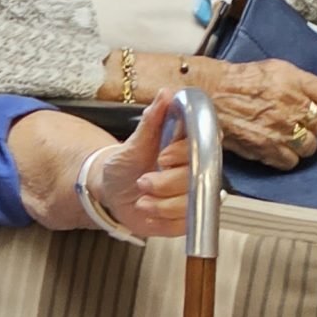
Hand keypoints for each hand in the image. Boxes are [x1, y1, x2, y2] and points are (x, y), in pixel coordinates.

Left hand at [90, 94, 190, 234]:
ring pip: (191, 203)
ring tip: (142, 200)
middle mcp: (195, 170)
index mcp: (188, 147)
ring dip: (161, 204)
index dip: (183, 154)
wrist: (113, 192)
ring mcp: (192, 195)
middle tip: (142, 181)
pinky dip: (162, 219)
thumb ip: (152, 119)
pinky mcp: (186, 217)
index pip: (203, 146)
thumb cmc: (125, 164)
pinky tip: (149, 211)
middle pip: (196, 178)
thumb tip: (166, 93)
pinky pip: (184, 223)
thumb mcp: (134, 142)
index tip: (162, 157)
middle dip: (165, 183)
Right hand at [198, 60, 316, 171]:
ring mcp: (281, 129)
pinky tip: (278, 149)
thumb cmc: (240, 81)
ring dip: (304, 146)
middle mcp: (292, 105)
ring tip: (293, 140)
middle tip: (310, 130)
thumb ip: (301, 83)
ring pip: (310, 147)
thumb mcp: (276, 69)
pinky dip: (287, 158)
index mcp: (295, 82)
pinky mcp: (268, 148)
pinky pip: (291, 161)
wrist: (211, 94)